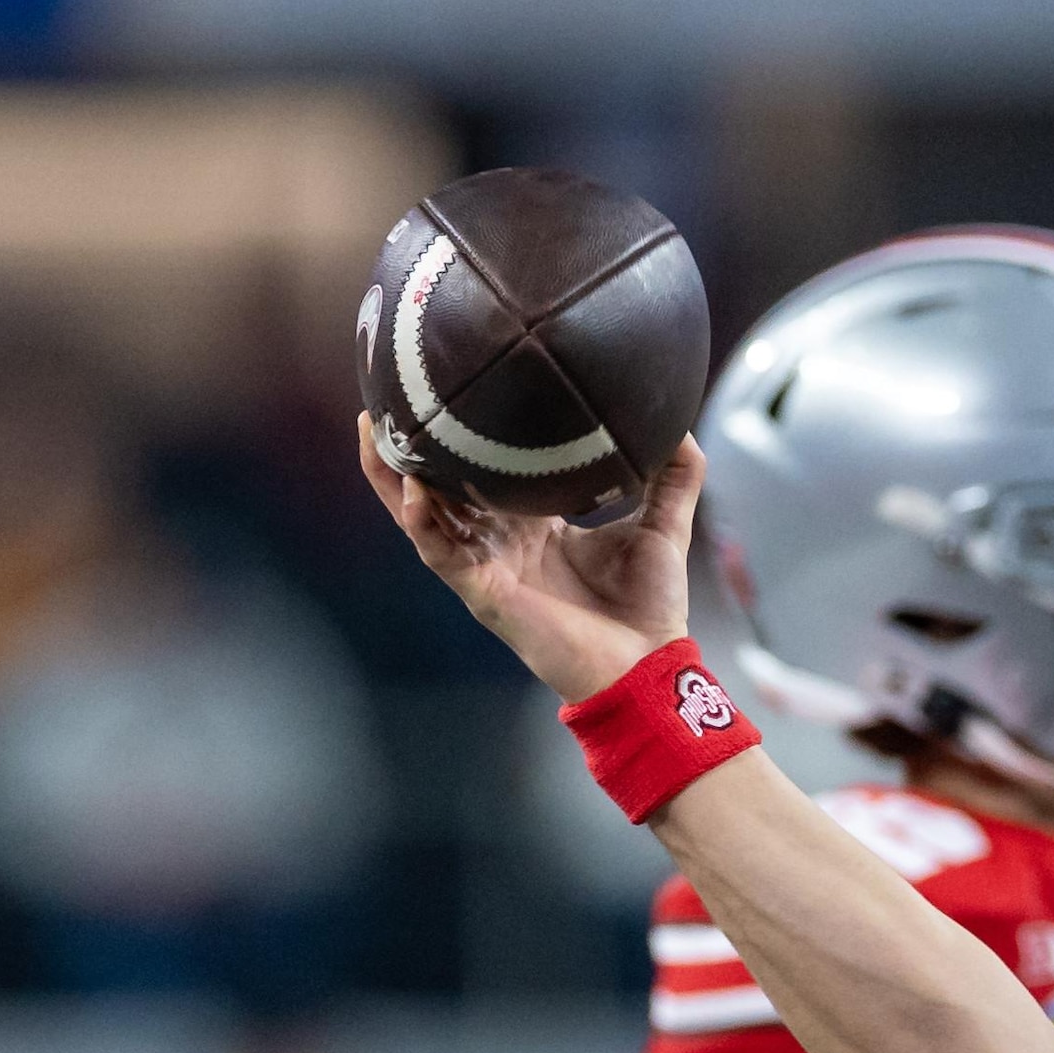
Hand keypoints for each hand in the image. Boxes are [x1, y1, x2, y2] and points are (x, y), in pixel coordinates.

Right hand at [354, 424, 698, 706]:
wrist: (649, 665)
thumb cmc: (650, 607)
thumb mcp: (664, 525)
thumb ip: (675, 475)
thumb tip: (682, 423)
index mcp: (533, 525)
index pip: (483, 473)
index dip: (463, 436)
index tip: (451, 387)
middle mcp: (501, 542)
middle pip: (437, 488)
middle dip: (408, 446)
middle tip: (386, 396)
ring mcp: (487, 567)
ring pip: (422, 515)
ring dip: (393, 475)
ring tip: (372, 429)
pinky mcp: (484, 593)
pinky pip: (440, 552)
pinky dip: (422, 521)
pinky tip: (412, 488)